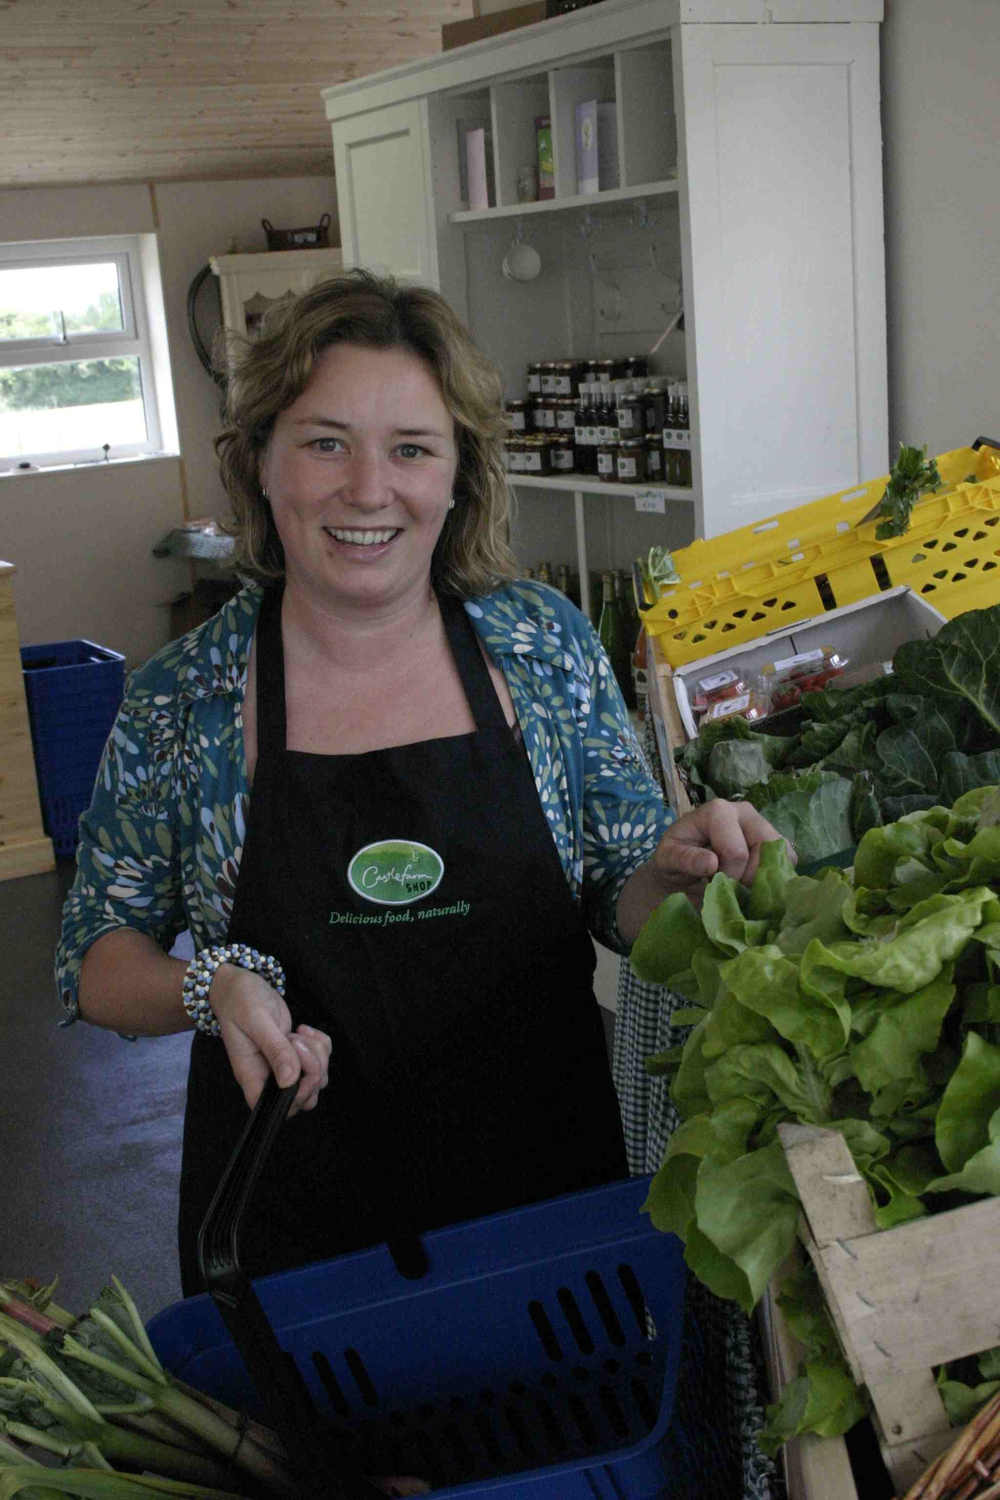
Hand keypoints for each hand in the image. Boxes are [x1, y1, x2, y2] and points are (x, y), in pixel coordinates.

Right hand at [208, 963, 331, 1114]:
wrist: (239, 985)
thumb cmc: (239, 1001)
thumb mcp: (256, 1020)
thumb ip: (274, 1049)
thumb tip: (289, 1080)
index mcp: (253, 1075)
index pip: (276, 1108)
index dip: (295, 1097)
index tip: (296, 1068)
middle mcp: (269, 1076)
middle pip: (304, 1097)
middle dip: (312, 1070)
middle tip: (296, 1042)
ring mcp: (284, 1066)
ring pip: (317, 1078)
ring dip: (318, 1055)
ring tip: (298, 1034)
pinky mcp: (296, 1052)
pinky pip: (322, 1059)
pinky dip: (321, 1044)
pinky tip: (303, 1030)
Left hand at [616, 799, 794, 942]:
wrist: (682, 862)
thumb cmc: (675, 858)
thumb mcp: (668, 859)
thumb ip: (685, 859)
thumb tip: (712, 863)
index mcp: (718, 811)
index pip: (736, 852)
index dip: (728, 875)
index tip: (713, 881)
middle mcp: (744, 811)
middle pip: (764, 850)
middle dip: (747, 876)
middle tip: (728, 883)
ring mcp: (763, 823)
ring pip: (781, 855)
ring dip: (762, 877)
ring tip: (740, 881)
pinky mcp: (775, 838)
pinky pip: (789, 859)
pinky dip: (774, 876)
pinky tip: (753, 881)